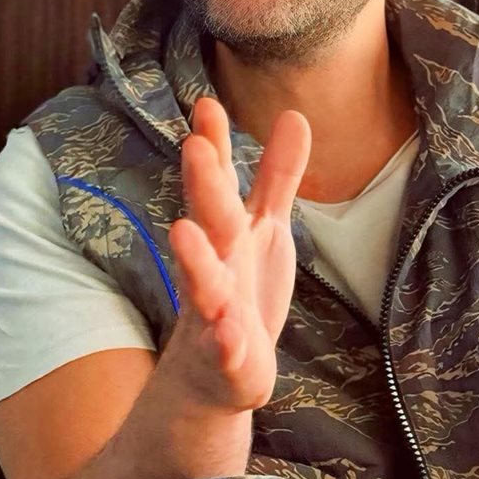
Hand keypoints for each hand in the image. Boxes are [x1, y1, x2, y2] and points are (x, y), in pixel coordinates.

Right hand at [166, 96, 310, 411]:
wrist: (217, 372)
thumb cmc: (242, 288)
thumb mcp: (265, 227)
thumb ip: (277, 176)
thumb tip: (295, 115)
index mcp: (226, 233)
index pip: (217, 183)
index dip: (214, 146)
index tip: (207, 106)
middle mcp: (216, 265)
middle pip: (210, 222)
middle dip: (204, 186)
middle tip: (197, 148)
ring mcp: (215, 312)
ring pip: (204, 284)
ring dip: (197, 261)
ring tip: (184, 232)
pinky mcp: (225, 356)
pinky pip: (223, 349)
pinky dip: (225, 341)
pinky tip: (229, 333)